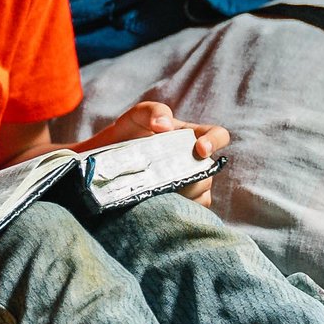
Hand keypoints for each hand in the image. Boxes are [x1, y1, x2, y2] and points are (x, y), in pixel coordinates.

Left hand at [85, 101, 231, 205]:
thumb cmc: (126, 136)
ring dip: (183, 195)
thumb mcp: (136, 117)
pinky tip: (159, 206)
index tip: (200, 149)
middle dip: (191, 176)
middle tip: (166, 177)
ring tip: (158, 192)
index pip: (218, 135)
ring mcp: (189, 186)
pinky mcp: (178, 205)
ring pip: (202, 195)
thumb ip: (152, 111)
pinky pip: (189, 213)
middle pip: (208, 172)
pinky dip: (178, 211)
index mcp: (191, 137)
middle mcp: (195, 162)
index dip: (214, 141)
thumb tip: (165, 124)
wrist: (105, 165)